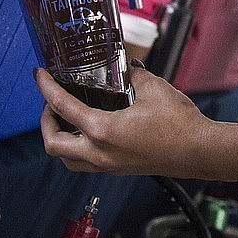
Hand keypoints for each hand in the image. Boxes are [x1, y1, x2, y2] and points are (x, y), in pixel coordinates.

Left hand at [36, 66, 213, 178]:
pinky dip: (76, 148)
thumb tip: (127, 69)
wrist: (198, 151)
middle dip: (45, 121)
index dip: (46, 88)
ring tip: (65, 118)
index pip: (63, 107)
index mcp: (103, 131)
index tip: (40, 76)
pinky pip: (84, 163)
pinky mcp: (117, 168)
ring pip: (66, 159)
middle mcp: (100, 152)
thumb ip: (134, 76)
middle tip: (50, 102)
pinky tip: (88, 131)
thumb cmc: (179, 125)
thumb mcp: (153, 88)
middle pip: (53, 144)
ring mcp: (108, 164)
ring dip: (58, 138)